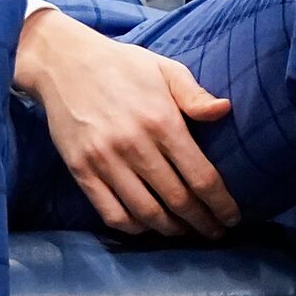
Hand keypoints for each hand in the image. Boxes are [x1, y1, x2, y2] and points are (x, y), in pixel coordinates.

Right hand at [16, 8, 239, 237]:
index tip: (231, 217)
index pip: (201, 177)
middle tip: (214, 232)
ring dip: (170, 229)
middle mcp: (135, 145)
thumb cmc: (123, 66)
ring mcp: (105, 161)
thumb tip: (225, 111)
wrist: (63, 63)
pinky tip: (147, 226)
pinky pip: (112, 213)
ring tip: (185, 231)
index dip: (220, 204)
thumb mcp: (165, 68)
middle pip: (177, 200)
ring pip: (146, 213)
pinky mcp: (82, 171)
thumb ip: (195, 94)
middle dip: (201, 222)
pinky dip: (134, 227)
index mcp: (162, 121)